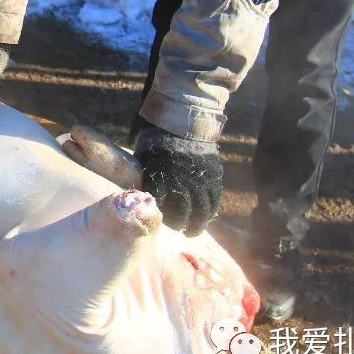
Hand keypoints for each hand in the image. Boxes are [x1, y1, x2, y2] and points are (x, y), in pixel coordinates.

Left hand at [131, 116, 223, 236]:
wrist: (182, 122)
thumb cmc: (156, 141)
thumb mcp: (144, 158)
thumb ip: (145, 178)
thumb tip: (139, 197)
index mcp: (160, 175)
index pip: (160, 203)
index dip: (160, 214)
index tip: (159, 220)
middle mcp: (181, 179)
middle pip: (183, 211)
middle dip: (180, 223)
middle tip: (179, 230)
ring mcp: (200, 178)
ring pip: (203, 209)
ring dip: (198, 223)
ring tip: (193, 231)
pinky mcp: (213, 174)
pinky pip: (214, 197)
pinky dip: (210, 210)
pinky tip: (206, 217)